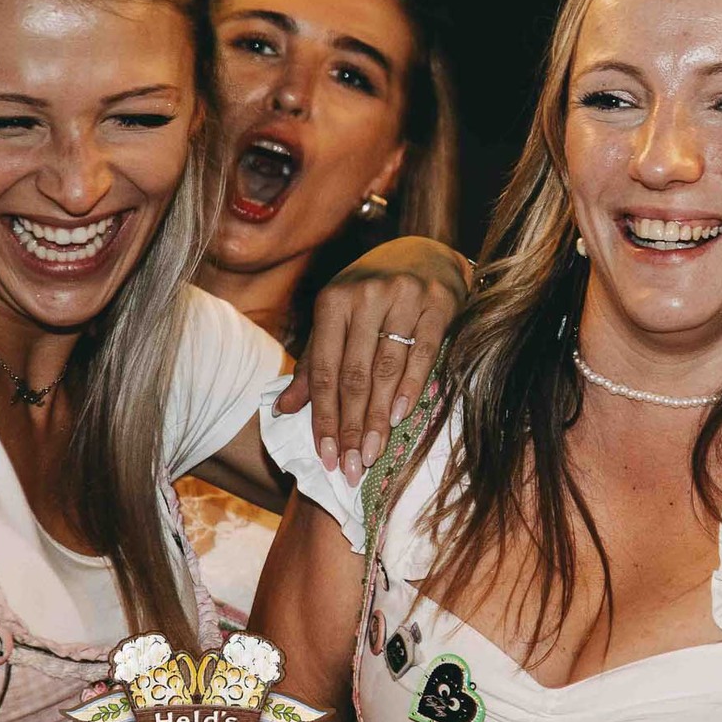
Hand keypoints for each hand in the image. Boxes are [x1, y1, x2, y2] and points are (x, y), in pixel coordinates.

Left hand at [276, 237, 470, 483]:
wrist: (426, 256)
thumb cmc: (374, 296)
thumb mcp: (338, 321)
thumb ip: (315, 365)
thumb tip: (283, 410)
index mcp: (333, 301)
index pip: (325, 371)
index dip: (324, 417)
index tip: (325, 456)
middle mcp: (366, 296)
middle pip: (354, 374)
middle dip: (351, 426)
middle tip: (350, 466)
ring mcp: (404, 298)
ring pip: (386, 369)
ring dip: (378, 417)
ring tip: (372, 453)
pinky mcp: (438, 304)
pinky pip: (423, 354)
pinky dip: (410, 388)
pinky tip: (399, 417)